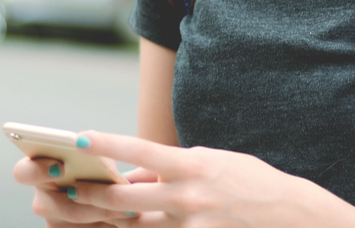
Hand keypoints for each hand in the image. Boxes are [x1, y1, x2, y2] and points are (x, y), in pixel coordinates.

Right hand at [13, 153, 151, 226]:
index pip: (22, 172)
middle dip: (86, 201)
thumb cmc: (103, 170)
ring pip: (72, 224)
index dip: (36, 170)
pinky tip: (125, 219)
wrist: (118, 196)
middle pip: (52, 207)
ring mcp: (54, 223)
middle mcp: (42, 201)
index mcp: (39, 173)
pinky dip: (106, 226)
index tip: (60, 167)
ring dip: (103, 217)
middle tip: (112, 195)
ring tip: (130, 209)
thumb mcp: (99, 155)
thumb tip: (91, 146)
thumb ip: (91, 148)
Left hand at [63, 130, 343, 227]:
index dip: (108, 143)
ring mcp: (191, 227)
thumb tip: (130, 177)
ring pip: (134, 227)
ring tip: (73, 210)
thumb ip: (169, 169)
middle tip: (63, 187)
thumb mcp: (211, 162)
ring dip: (103, 219)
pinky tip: (115, 227)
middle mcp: (188, 198)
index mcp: (192, 166)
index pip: (142, 151)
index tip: (80, 136)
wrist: (291, 217)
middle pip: (125, 199)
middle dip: (90, 194)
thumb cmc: (248, 182)